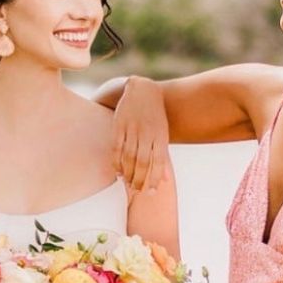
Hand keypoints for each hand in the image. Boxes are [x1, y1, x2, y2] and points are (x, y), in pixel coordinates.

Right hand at [112, 76, 169, 194]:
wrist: (142, 89)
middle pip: (142, 162)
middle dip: (139, 179)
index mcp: (160, 136)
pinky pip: (116, 147)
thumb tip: (165, 180)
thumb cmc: (155, 116)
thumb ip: (162, 157)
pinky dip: (116, 161)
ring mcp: (132, 129)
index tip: (150, 192)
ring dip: (128, 173)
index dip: (154, 179)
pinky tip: (117, 172)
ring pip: (129, 157)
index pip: (158, 162)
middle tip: (136, 191)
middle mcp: (147, 133)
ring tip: (127, 184)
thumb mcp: (163, 134)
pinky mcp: (119, 125)